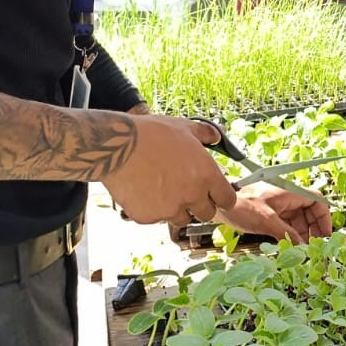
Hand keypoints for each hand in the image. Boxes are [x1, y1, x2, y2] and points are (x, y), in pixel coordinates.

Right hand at [102, 115, 237, 227]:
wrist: (118, 146)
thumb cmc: (152, 134)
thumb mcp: (185, 127)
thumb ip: (207, 134)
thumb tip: (219, 134)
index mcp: (206, 175)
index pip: (227, 200)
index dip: (223, 198)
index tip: (217, 197)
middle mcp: (192, 196)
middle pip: (207, 214)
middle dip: (200, 205)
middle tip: (188, 192)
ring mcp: (170, 209)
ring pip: (181, 218)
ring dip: (177, 209)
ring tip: (162, 189)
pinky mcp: (149, 217)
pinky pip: (156, 219)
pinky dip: (153, 209)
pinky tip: (144, 191)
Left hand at [218, 181, 333, 244]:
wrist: (217, 203)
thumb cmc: (241, 206)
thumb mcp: (266, 221)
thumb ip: (286, 234)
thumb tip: (302, 248)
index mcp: (289, 193)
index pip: (316, 201)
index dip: (324, 217)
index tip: (325, 234)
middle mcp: (286, 198)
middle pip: (309, 212)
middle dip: (314, 229)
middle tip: (314, 247)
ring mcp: (278, 206)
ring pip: (298, 219)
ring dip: (302, 234)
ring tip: (302, 251)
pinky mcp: (269, 214)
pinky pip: (286, 224)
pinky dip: (290, 235)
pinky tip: (289, 247)